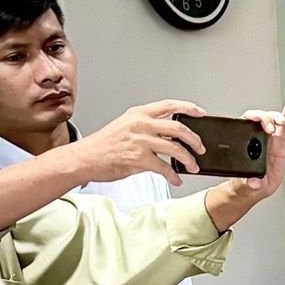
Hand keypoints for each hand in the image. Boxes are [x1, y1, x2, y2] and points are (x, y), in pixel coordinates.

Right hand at [65, 101, 206, 184]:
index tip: (201, 113)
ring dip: (189, 160)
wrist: (84, 158)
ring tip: (193, 166)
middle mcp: (140, 124)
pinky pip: (165, 168)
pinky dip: (173, 176)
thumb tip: (171, 139)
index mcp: (138, 113)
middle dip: (195, 140)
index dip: (188, 108)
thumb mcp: (126, 128)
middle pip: (178, 127)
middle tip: (201, 148)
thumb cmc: (103, 146)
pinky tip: (176, 180)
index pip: (169, 105)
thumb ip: (148, 130)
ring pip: (176, 149)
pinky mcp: (138, 159)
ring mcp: (140, 141)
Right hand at [204, 101, 284, 231]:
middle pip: (272, 121)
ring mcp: (257, 140)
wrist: (244, 189)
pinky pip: (248, 124)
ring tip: (257, 122)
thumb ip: (255, 185)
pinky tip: (249, 114)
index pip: (284, 130)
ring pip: (259, 120)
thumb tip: (253, 181)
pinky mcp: (246, 139)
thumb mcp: (257, 189)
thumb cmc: (256, 187)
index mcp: (277, 152)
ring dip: (259, 116)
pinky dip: (249, 117)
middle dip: (271, 118)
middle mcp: (269, 143)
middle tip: (269, 127)